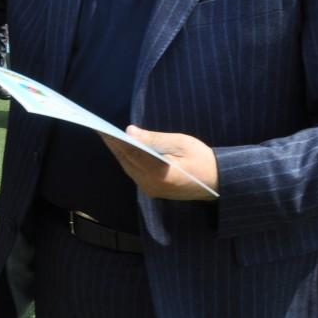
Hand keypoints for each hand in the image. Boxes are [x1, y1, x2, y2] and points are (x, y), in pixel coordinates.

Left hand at [100, 125, 218, 200]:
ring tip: (107, 134)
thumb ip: (154, 138)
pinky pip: (134, 172)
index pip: (131, 153)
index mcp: (160, 174)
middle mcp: (151, 185)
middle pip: (126, 161)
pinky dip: (127, 159)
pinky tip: (121, 147)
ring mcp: (151, 190)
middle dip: (113, 144)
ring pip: (127, 167)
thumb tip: (130, 131)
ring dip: (118, 151)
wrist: (218, 182)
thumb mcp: (181, 143)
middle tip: (99, 127)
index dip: (115, 140)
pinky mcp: (152, 190)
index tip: (102, 128)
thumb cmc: (202, 159)